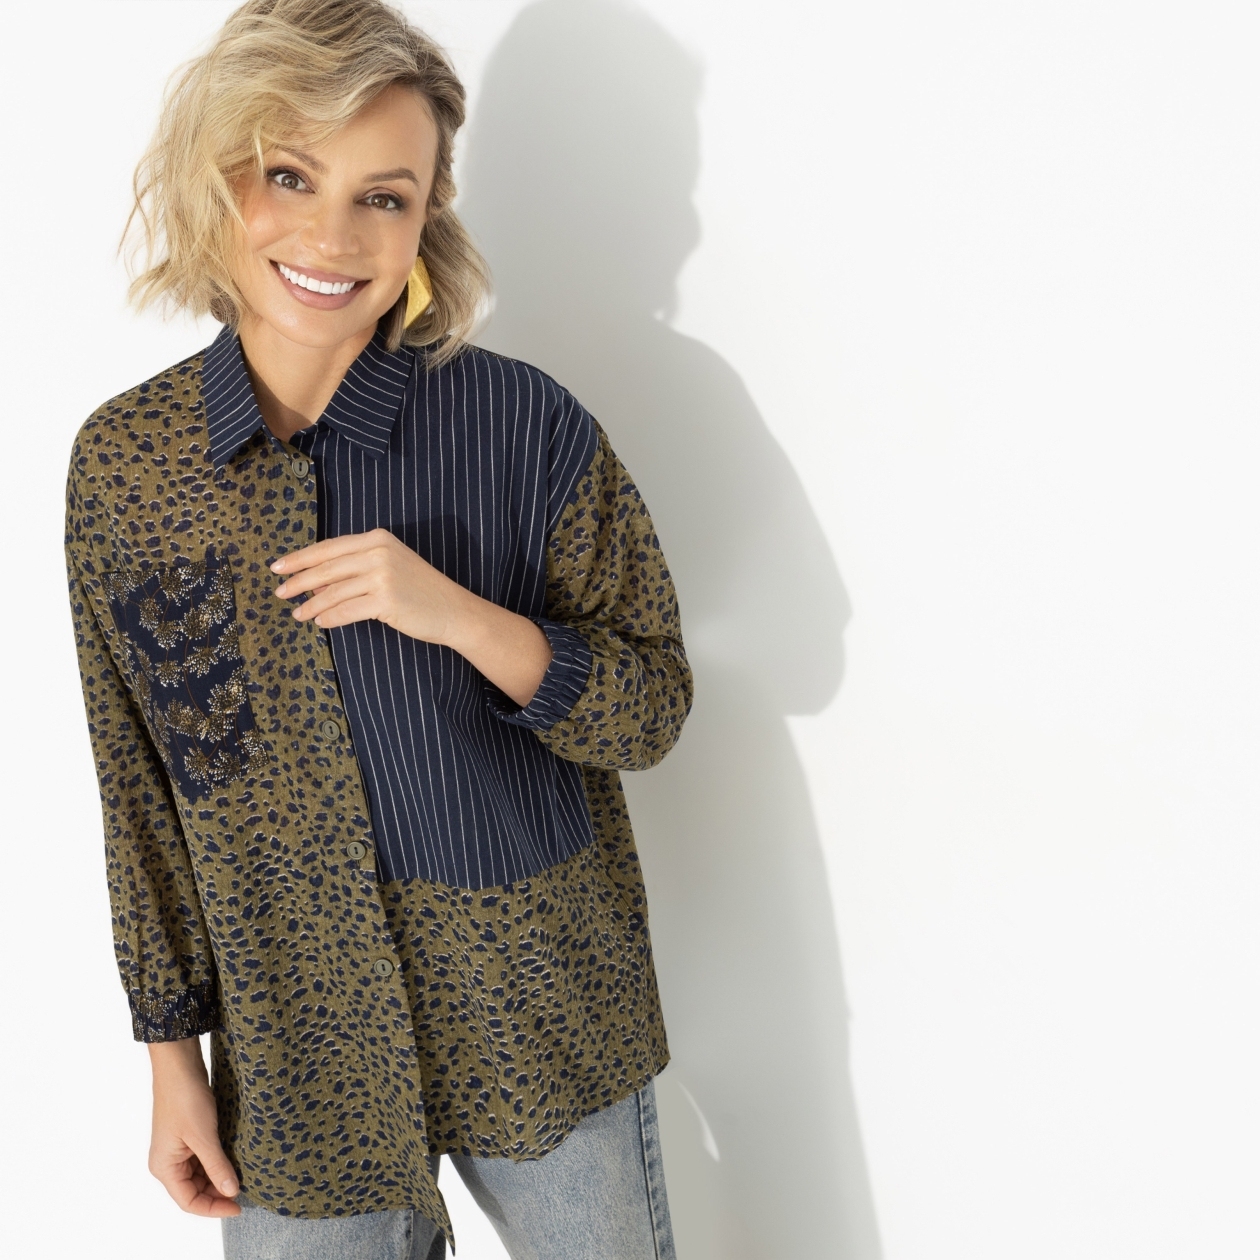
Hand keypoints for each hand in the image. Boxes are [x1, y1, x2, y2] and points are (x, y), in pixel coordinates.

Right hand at [148, 1039, 239, 1216]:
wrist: (180, 1065)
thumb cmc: (185, 1099)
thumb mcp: (204, 1136)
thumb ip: (217, 1166)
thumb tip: (231, 1191)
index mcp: (165, 1168)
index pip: (189, 1202)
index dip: (214, 1208)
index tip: (239, 1206)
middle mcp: (168, 1162)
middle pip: (194, 1190)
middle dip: (218, 1193)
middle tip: (246, 1190)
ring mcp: (178, 1149)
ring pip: (200, 1174)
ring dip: (220, 1177)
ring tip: (243, 1176)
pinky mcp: (188, 1135)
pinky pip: (203, 1158)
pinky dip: (218, 1162)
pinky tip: (235, 1160)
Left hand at [272, 529, 552, 705]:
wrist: (453, 610)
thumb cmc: (420, 590)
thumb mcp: (390, 566)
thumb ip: (357, 566)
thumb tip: (314, 582)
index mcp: (377, 538)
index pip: (329, 547)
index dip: (301, 558)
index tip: (278, 567)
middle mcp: (378, 553)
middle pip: (327, 568)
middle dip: (298, 581)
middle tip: (279, 592)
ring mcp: (382, 576)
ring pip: (333, 591)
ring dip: (311, 605)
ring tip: (297, 614)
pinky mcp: (386, 600)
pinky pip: (347, 610)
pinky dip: (330, 618)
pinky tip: (321, 622)